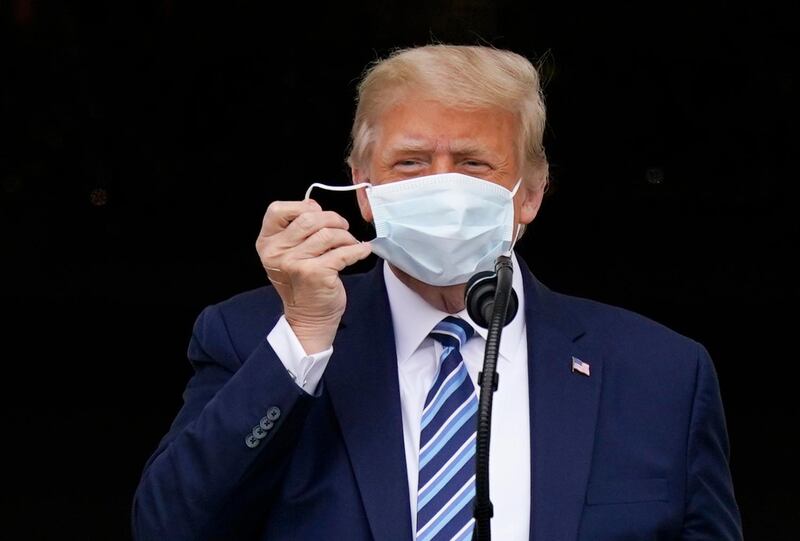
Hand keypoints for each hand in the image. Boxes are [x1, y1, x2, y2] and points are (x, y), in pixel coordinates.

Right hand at [256, 199, 371, 352]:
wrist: (308, 318)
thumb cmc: (302, 283)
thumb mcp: (288, 254)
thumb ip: (296, 230)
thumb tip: (314, 205)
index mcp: (267, 243)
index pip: (278, 209)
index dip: (302, 206)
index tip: (318, 213)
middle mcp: (277, 252)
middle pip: (309, 218)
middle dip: (332, 219)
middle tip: (343, 227)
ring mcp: (295, 263)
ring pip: (328, 233)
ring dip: (346, 236)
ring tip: (350, 243)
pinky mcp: (315, 274)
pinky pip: (343, 251)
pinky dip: (358, 249)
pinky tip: (362, 251)